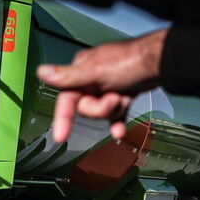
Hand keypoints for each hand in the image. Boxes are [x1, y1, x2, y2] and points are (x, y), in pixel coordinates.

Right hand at [37, 29, 167, 143]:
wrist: (160, 62)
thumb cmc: (127, 63)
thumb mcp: (94, 72)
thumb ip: (68, 77)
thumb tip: (40, 71)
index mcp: (80, 71)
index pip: (66, 99)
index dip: (62, 118)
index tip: (59, 137)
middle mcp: (91, 78)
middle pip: (86, 108)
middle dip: (100, 108)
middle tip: (114, 98)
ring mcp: (107, 86)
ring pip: (101, 111)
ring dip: (112, 110)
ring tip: (123, 98)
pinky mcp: (122, 92)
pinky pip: (114, 112)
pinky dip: (117, 120)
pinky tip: (119, 132)